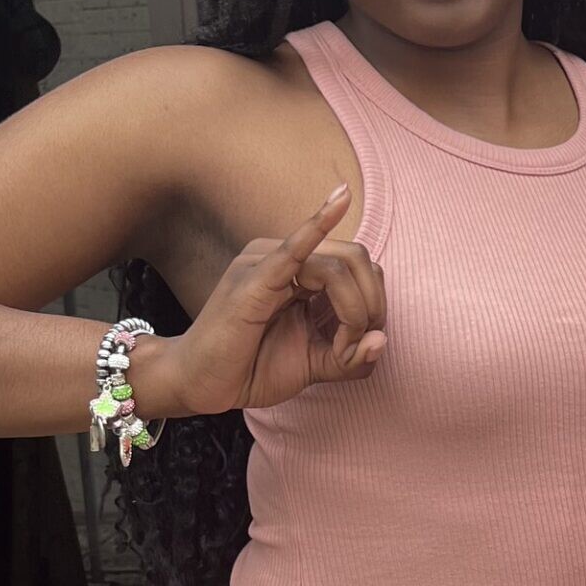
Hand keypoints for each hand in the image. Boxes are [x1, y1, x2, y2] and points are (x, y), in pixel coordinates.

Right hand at [148, 185, 386, 415]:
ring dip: (354, 311)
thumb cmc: (252, 367)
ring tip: (339, 347)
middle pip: (354, 259)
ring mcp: (265, 263)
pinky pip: (292, 250)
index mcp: (300, 270)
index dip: (372, 307)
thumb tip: (383, 341)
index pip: (357, 267)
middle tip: (354, 346)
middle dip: (371, 306)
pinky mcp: (253, 281)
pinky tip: (340, 200)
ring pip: (337, 267)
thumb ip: (352, 357)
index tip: (358, 347)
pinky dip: (317, 226)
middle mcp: (284, 258)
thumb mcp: (315, 365)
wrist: (202, 384)